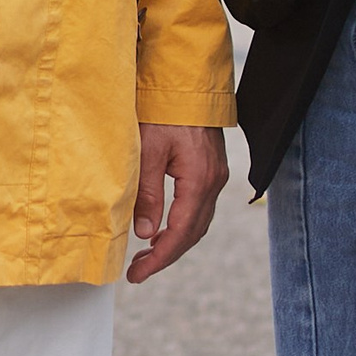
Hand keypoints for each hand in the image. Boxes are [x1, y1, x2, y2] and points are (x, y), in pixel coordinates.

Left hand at [127, 123, 226, 284]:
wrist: (186, 81)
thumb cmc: (164, 111)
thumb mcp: (148, 151)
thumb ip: (148, 194)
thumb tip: (146, 233)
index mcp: (199, 179)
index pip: (180, 232)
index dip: (160, 258)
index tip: (138, 274)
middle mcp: (214, 181)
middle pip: (193, 232)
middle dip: (166, 255)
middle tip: (139, 270)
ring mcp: (216, 175)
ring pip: (198, 222)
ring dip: (174, 241)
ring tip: (146, 254)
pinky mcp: (211, 168)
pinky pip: (200, 207)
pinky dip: (182, 224)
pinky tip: (163, 227)